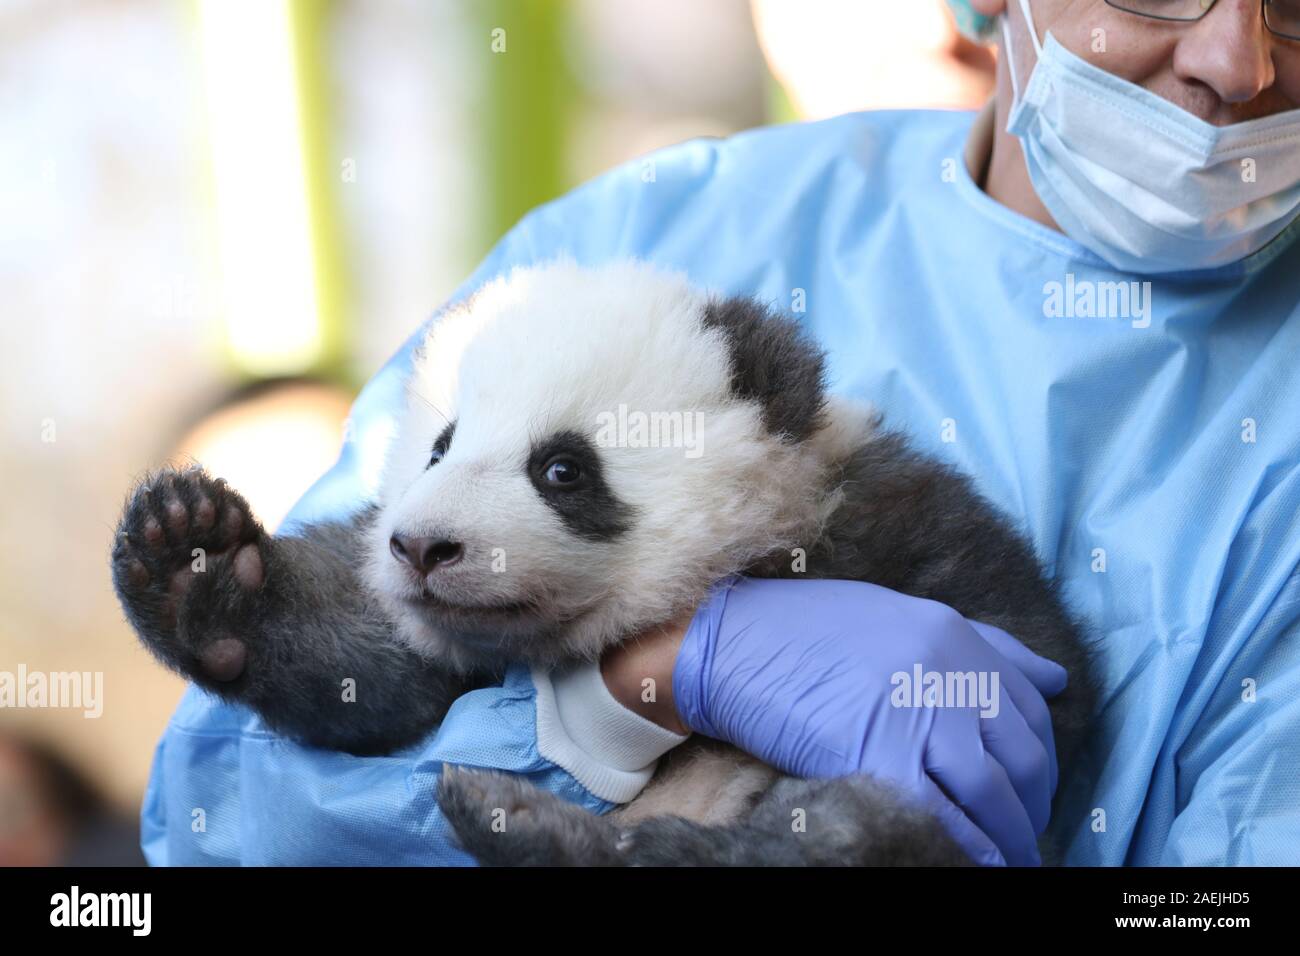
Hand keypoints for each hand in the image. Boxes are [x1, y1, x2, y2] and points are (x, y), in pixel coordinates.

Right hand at [669, 576, 1067, 865]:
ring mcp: (917, 711)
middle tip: (1026, 835)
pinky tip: (974, 863)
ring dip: (1011, 837)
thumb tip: (1055, 680)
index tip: (1032, 789)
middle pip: (1023, 754)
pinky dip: (969, 847)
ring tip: (1010, 861)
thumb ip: (981, 645)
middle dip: (1034, 806)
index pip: (1030, 707)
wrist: (729, 641)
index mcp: (954, 634)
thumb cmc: (804, 631)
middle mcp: (947, 669)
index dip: (1042, 759)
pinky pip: (944, 814)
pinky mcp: (880, 752)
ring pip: (993, 792)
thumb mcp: (899, 618)